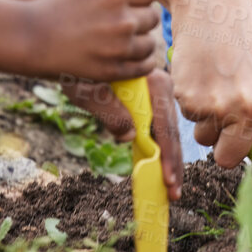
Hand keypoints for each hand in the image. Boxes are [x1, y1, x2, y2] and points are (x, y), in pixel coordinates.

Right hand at [18, 0, 163, 83]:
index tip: (137, 0)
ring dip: (141, 41)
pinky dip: (142, 62)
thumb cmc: (52, 3)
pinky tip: (134, 57)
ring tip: (131, 40)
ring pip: (150, 43)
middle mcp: (122, 20)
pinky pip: (144, 66)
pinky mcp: (113, 70)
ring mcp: (119, 47)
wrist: (31, 38)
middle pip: (152, 18)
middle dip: (143, 17)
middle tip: (132, 20)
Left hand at [59, 68, 183, 199]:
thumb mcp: (88, 91)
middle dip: (173, 163)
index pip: (164, 123)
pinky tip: (162, 172)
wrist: (77, 56)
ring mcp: (159, 96)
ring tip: (171, 190)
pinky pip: (161, 131)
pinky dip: (162, 152)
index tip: (167, 178)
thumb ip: (109, 112)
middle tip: (173, 194)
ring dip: (171, 161)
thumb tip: (129, 137)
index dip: (167, 154)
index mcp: (151, 81)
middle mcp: (162, 86)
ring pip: (169, 133)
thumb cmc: (80, 72)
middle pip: (172, 131)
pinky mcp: (152, 105)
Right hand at [167, 0, 251, 233]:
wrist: (212, 2)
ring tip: (216, 82)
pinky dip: (193, 103)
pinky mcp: (189, 98)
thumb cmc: (246, 38)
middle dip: (226, 145)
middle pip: (232, 159)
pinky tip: (201, 74)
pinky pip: (189, 119)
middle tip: (229, 109)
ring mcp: (219, 105)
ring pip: (207, 141)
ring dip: (208, 121)